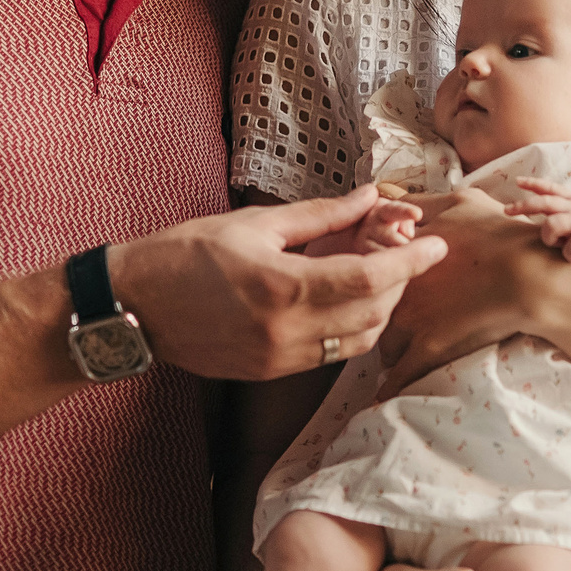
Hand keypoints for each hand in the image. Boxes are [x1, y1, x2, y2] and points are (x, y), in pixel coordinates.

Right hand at [110, 186, 446, 380]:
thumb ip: (320, 216)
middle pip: (373, 315)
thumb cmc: (184, 255)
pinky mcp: (270, 373)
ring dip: (378, 310)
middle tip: (402, 251)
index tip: (438, 245)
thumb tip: (369, 197)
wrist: (132, 307)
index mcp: (283, 287)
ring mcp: (278, 359)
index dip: (411, 263)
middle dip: (398, 284)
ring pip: (357, 342)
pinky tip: (344, 301)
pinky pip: (329, 355)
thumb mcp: (253, 224)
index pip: (370, 278)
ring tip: (376, 275)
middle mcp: (286, 331)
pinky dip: (350, 329)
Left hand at [374, 188, 562, 393]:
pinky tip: (382, 398)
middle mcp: (395, 288)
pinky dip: (390, 388)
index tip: (378, 281)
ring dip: (388, 345)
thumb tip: (396, 198)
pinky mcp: (427, 350)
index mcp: (398, 253)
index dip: (372, 274)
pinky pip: (397, 377)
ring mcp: (409, 322)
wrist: (528, 275)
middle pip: (366, 305)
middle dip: (374, 312)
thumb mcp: (459, 201)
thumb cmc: (499, 234)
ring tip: (400, 348)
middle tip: (383, 313)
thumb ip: (422, 203)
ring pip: (380, 341)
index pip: (366, 266)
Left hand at [505, 179, 570, 264]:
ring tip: (559, 244)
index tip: (517, 181)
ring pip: (549, 226)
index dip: (534, 184)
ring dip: (548, 238)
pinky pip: (567, 251)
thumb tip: (548, 222)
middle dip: (522, 206)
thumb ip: (570, 214)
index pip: (551, 189)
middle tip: (506, 210)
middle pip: (543, 203)